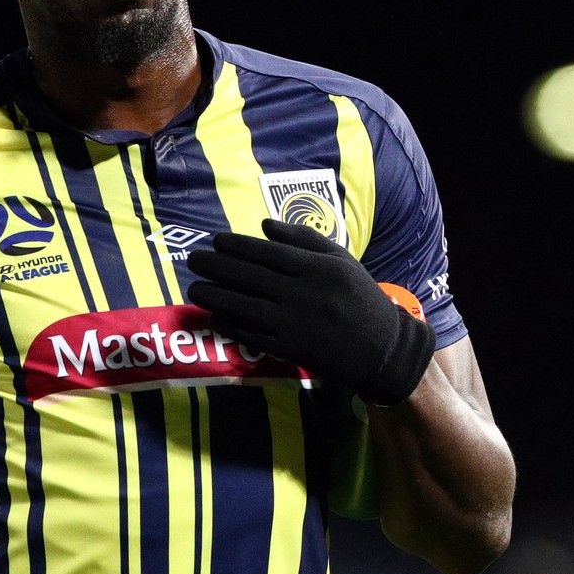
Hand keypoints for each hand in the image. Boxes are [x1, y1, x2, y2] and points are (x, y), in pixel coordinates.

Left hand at [187, 219, 434, 404]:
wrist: (380, 347)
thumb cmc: (360, 296)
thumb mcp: (341, 260)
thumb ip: (304, 239)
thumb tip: (264, 226)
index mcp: (316, 268)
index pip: (266, 252)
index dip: (236, 245)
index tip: (215, 241)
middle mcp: (302, 293)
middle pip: (249, 277)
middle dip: (216, 267)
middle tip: (194, 260)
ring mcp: (294, 323)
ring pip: (244, 305)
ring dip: (215, 296)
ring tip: (195, 288)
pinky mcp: (290, 348)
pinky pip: (252, 334)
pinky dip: (231, 325)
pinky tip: (215, 316)